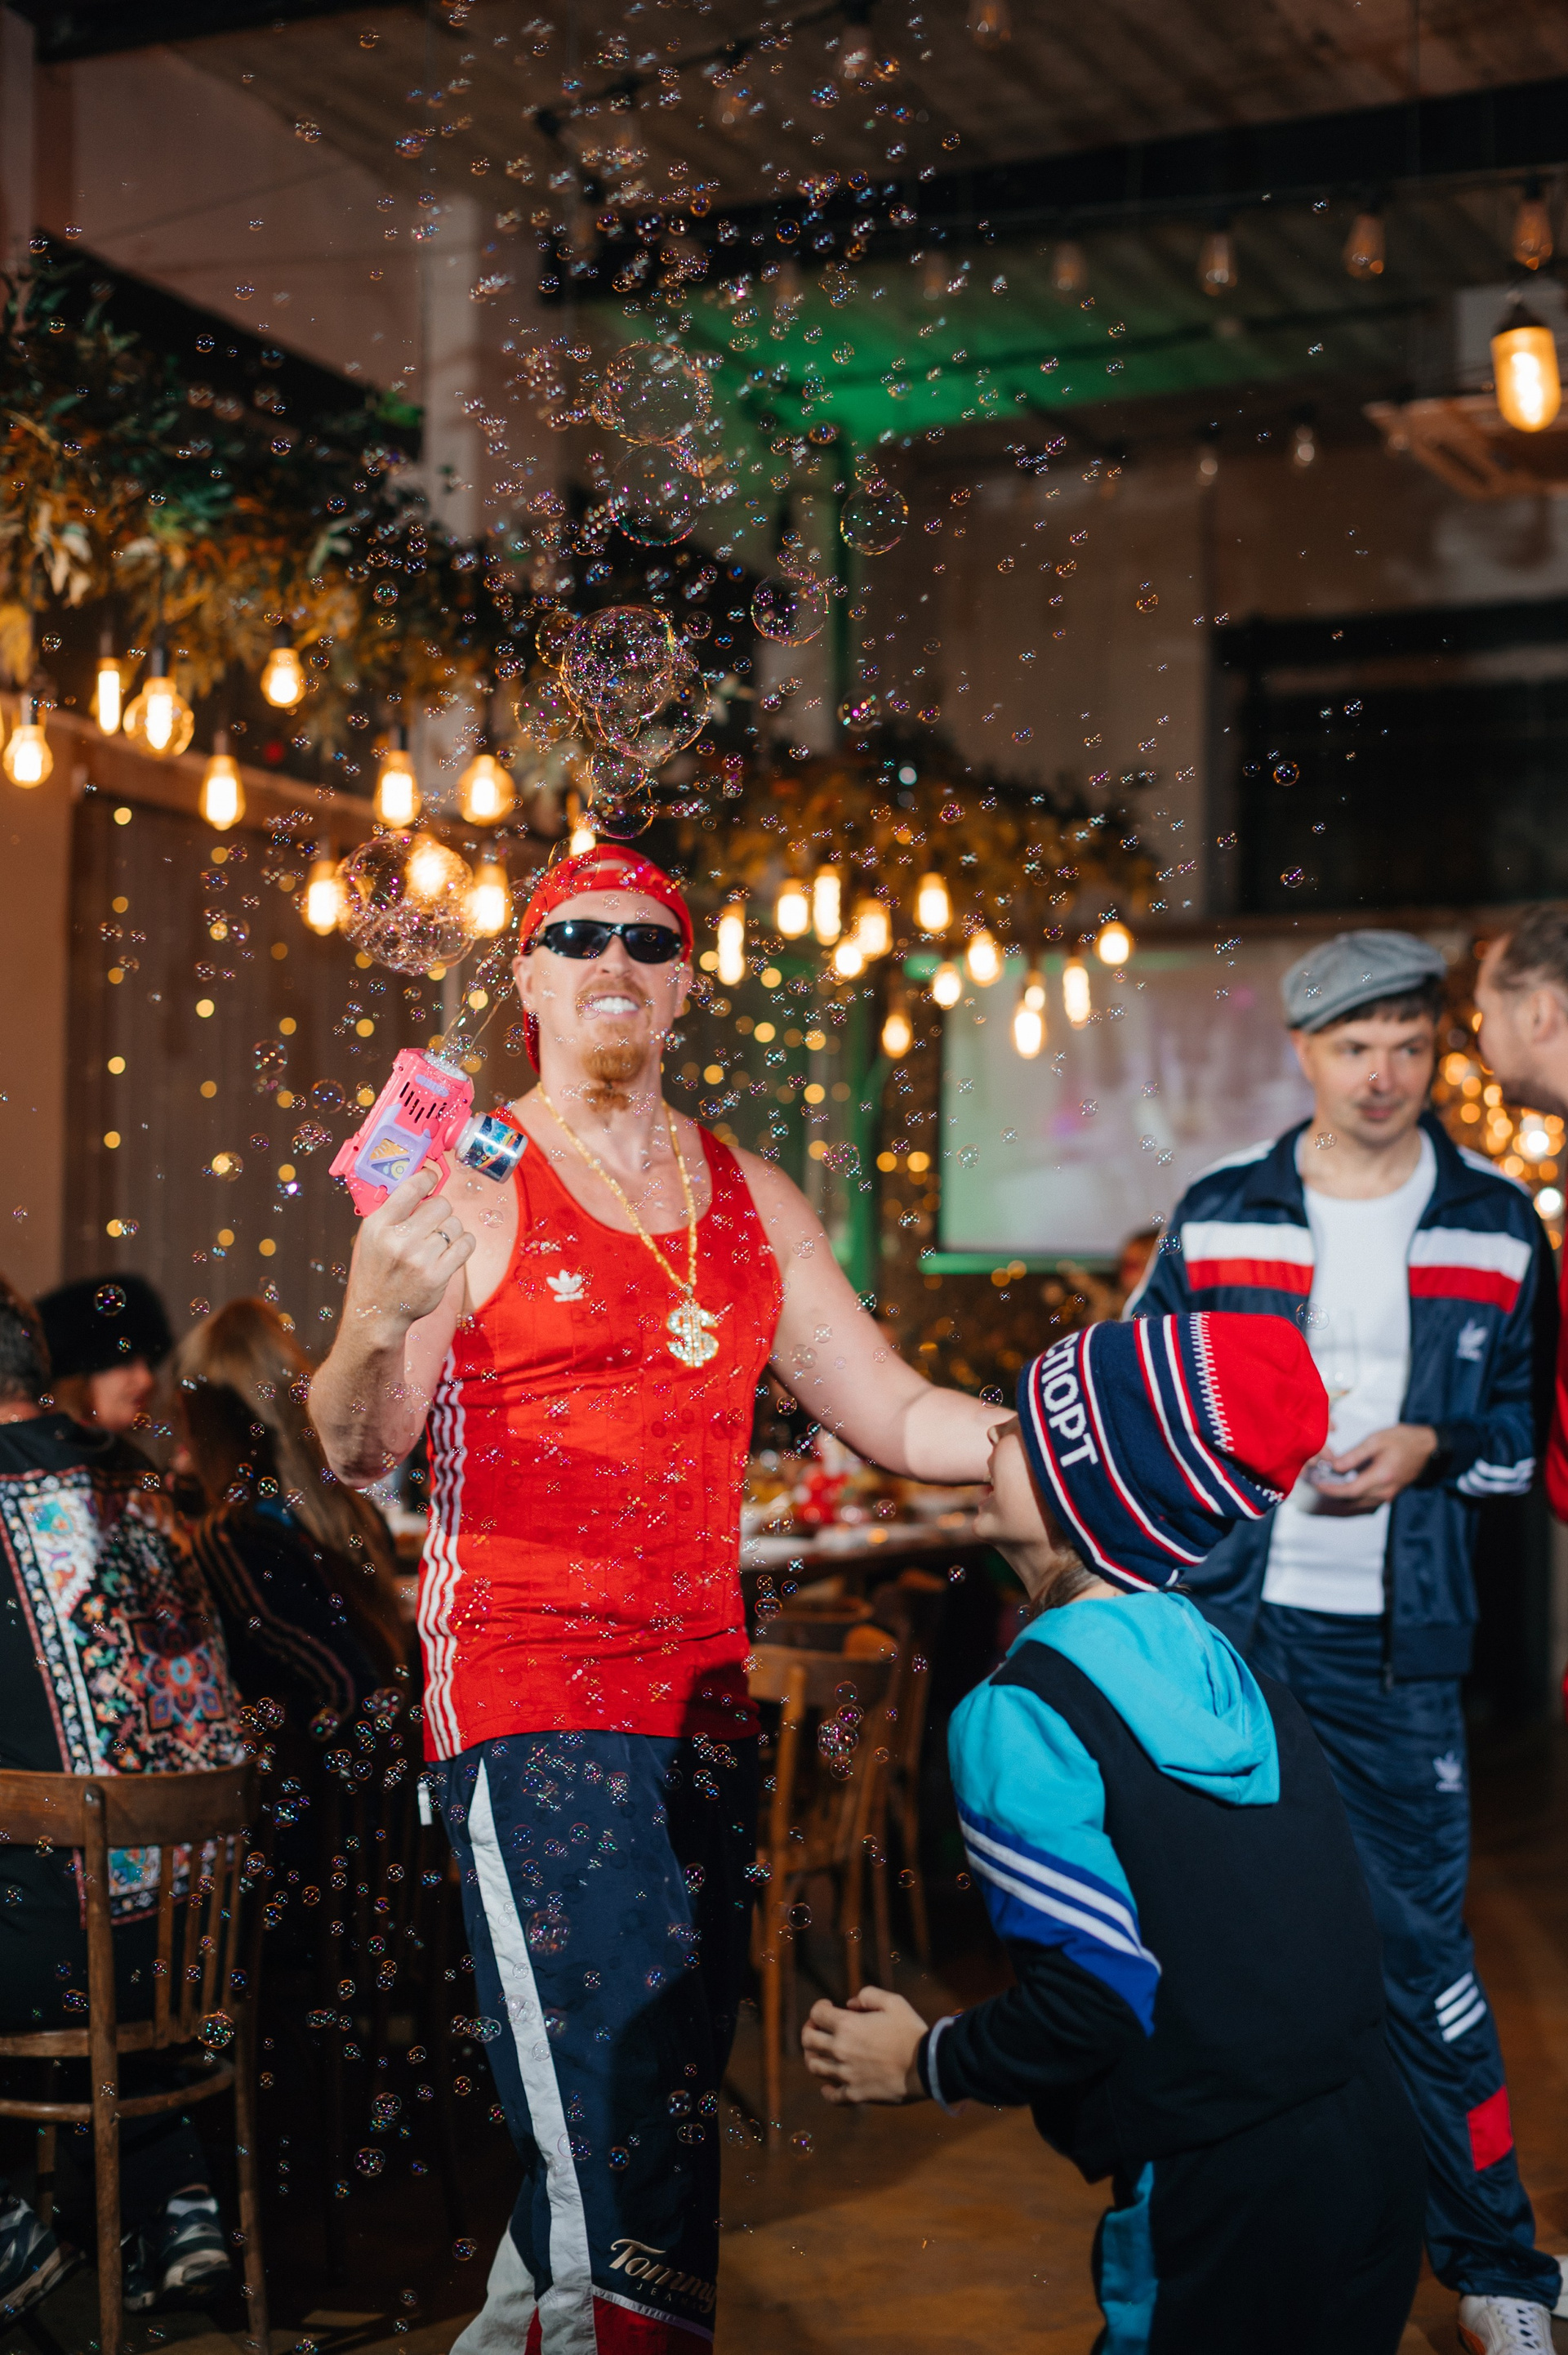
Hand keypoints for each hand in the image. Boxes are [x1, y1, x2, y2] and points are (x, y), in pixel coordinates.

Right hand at [343, 1164, 474, 1335]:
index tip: (431, 1178)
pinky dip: (464, 1242)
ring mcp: (420, 1260)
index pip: (412, 1187)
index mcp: (379, 1225)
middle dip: (440, 1210)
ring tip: (437, 1241)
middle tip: (432, 1221)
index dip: (427, 1177)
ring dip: (451, 1230)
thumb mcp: (372, 1236)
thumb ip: (393, 1210)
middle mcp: (399, 1240)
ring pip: (455, 1225)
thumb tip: (422, 1181)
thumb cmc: (377, 1269)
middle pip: (441, 1204)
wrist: (378, 1312)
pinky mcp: (438, 1276)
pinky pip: (466, 1244)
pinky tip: (453, 1248)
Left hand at [800, 1985, 928, 2105]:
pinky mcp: (856, 2094)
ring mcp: (846, 2074)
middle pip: (808, 2040)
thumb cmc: (911, 2031)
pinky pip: (832, 2096)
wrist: (927, 2066)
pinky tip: (829, 2086)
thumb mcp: (893, 2001)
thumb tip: (850, 2004)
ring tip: (822, 2053)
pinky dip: (827, 2090)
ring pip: (815, 2067)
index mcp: (847, 2025)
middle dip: (810, 2030)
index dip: (819, 2007)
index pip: (816, 2014)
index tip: (829, 2006)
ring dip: (813, 2057)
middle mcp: (841, 2050)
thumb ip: (868, 1995)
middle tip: (819, 2028)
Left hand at [1316, 1423, 1438, 1505]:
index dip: (1330, 1489)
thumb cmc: (1402, 1440)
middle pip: (1352, 1500)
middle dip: (1332, 1493)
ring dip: (1341, 1495)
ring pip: (1358, 1503)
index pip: (1350, 1491)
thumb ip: (1354, 1455)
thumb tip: (1334, 1466)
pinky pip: (1366, 1500)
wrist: (1427, 1447)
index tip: (1316, 1483)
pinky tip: (1341, 1483)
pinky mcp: (1388, 1494)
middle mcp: (1385, 1491)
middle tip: (1315, 1481)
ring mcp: (1388, 1495)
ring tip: (1325, 1481)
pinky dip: (1352, 1495)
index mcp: (1382, 1477)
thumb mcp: (1376, 1440)